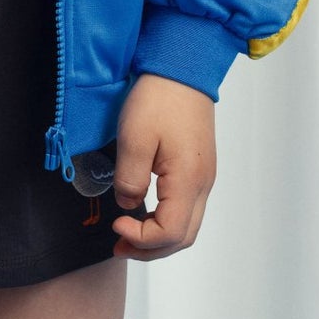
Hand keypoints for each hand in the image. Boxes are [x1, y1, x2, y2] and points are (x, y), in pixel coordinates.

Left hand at [108, 72, 216, 259]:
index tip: (115, 224)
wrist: (182, 68)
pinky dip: (165, 221)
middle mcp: (202, 184)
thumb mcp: (134, 139)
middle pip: (183, 237)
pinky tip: (143, 213)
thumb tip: (129, 205)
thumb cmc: (159, 99)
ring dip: (158, 237)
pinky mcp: (198, 168)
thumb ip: (129, 180)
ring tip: (128, 234)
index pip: (169, 233)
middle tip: (119, 245)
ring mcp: (203, 177)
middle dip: (150, 249)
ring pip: (187, 225)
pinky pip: (186, 208)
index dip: (141, 239)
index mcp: (188, 180)